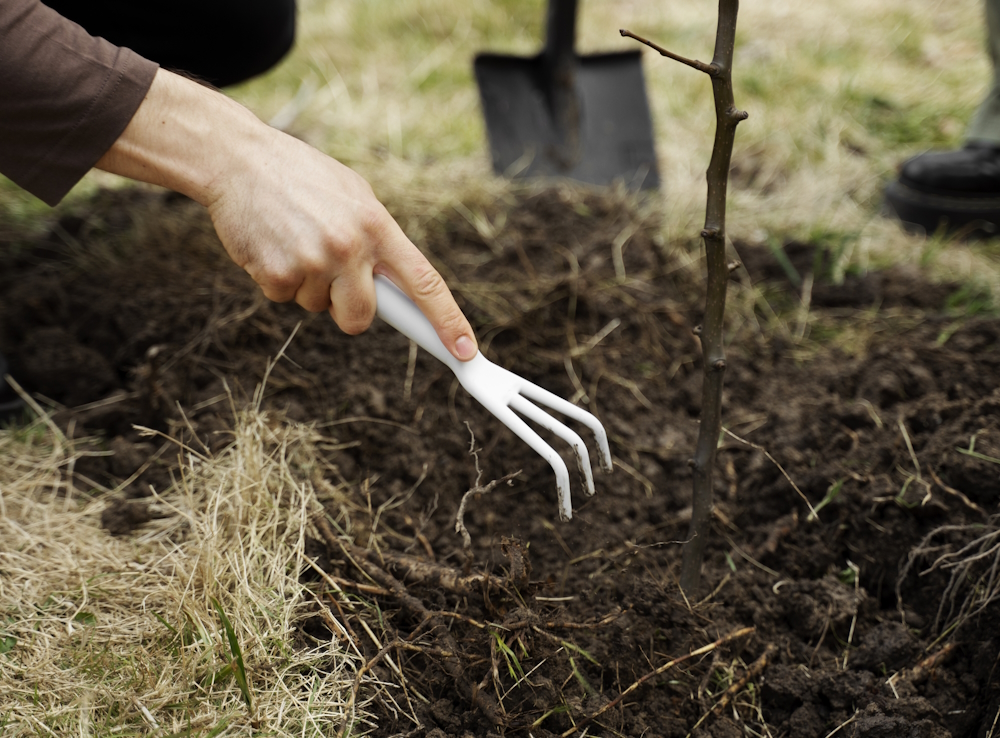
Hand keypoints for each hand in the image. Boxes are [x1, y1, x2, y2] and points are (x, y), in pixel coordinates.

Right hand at [96, 69, 477, 360]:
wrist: (238, 159)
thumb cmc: (300, 177)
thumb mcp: (354, 195)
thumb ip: (377, 239)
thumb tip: (397, 286)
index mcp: (377, 226)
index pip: (424, 283)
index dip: (447, 320)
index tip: (465, 350)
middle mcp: (350, 246)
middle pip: (361, 318)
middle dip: (348, 311)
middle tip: (332, 279)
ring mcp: (313, 262)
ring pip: (317, 308)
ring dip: (307, 285)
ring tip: (295, 239)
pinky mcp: (276, 273)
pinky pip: (284, 298)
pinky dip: (277, 279)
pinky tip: (272, 244)